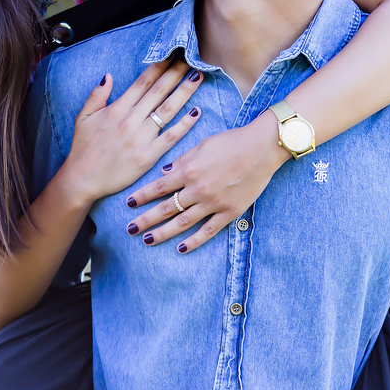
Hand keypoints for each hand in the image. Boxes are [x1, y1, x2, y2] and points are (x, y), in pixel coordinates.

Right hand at [61, 57, 203, 203]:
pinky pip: (170, 137)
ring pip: (168, 109)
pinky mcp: (148, 156)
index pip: (143, 82)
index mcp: (117, 108)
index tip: (173, 54)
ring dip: (185, 91)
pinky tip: (197, 112)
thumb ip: (96, 96)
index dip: (160, 66)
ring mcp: (141, 137)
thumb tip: (108, 76)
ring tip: (198, 76)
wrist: (81, 180)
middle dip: (176, 72)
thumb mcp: (83, 118)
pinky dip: (184, 124)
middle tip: (192, 58)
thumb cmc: (82, 149)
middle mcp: (131, 119)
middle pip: (159, 91)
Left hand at [123, 111, 287, 252]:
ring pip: (182, 223)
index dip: (141, 196)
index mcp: (188, 171)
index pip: (158, 187)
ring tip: (147, 240)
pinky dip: (194, 241)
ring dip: (162, 233)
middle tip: (130, 229)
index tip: (127, 203)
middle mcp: (197, 189)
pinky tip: (181, 248)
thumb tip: (164, 173)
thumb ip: (182, 161)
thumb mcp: (202, 145)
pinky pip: (208, 230)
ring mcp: (213, 203)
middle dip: (145, 220)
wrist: (262, 147)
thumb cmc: (232, 141)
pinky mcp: (229, 212)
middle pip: (165, 208)